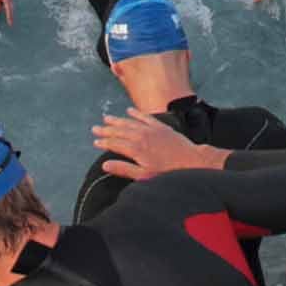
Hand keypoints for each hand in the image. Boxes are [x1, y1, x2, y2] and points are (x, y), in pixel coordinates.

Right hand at [94, 109, 227, 179]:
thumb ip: (123, 169)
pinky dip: (136, 113)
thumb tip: (105, 165)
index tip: (95, 141)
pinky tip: (129, 110)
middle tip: (95, 128)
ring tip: (107, 118)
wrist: (190, 161)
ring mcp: (151, 129)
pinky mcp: (161, 126)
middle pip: (119, 131)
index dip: (103, 142)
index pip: (114, 143)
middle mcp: (141, 136)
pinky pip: (145, 117)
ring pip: (130, 122)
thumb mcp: (143, 175)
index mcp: (135, 149)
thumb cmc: (167, 172)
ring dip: (117, 120)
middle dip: (106, 129)